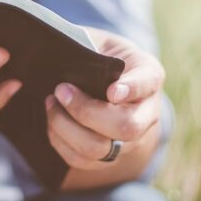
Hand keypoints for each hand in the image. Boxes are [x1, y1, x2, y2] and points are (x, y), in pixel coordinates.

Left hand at [45, 28, 163, 174]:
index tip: (110, 91)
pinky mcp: (109, 156)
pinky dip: (61, 142)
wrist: (106, 78)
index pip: (148, 82)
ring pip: (102, 149)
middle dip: (87, 111)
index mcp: (150, 74)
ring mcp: (131, 139)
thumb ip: (87, 45)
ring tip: (50, 103)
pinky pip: (84, 160)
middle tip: (61, 90)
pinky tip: (51, 121)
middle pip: (126, 127)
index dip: (132, 89)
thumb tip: (61, 53)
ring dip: (68, 129)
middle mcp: (147, 112)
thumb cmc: (99, 53)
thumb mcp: (99, 40)